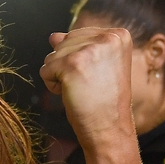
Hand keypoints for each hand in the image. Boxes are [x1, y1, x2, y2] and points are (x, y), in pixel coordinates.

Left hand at [39, 27, 134, 149]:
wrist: (109, 127)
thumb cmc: (103, 100)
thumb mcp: (96, 66)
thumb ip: (77, 46)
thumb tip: (54, 36)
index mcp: (118, 35)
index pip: (78, 35)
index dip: (79, 59)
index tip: (97, 76)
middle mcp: (108, 37)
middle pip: (63, 43)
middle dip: (67, 66)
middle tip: (89, 85)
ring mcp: (90, 49)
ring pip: (52, 56)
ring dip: (59, 76)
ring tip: (82, 89)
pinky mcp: (72, 63)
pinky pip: (45, 70)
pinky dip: (53, 86)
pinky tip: (72, 94)